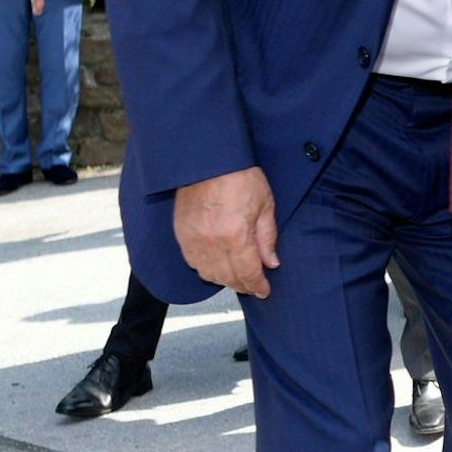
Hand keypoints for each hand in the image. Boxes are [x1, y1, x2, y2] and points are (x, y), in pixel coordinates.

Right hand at [174, 167, 280, 296]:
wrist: (209, 159)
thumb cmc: (240, 176)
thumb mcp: (265, 206)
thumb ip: (267, 238)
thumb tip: (271, 263)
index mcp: (236, 237)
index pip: (248, 274)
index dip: (257, 286)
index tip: (264, 291)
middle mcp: (212, 243)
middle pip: (227, 278)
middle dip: (242, 285)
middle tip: (253, 286)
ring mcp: (193, 239)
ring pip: (208, 274)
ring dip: (224, 280)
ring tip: (237, 278)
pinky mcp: (181, 233)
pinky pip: (192, 261)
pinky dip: (205, 268)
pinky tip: (216, 266)